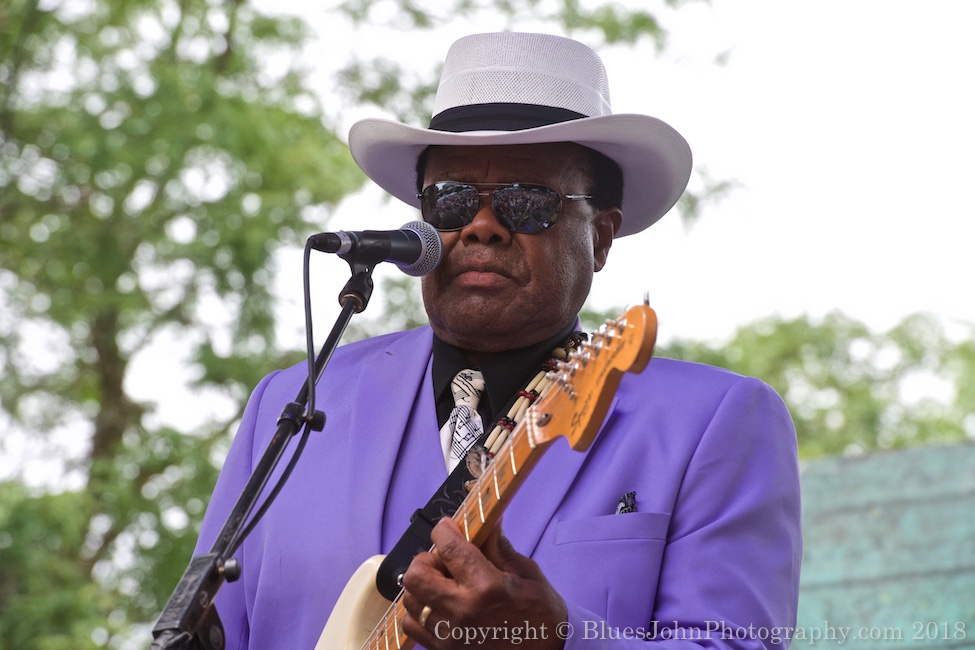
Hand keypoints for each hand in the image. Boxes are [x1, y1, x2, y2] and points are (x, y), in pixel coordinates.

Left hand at [401, 518, 567, 648]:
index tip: (447, 527)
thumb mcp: (528, 575)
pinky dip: (419, 611)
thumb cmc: (542, 616)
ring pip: (410, 600)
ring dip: (422, 585)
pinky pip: (412, 626)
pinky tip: (438, 606)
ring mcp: (450, 634)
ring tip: (442, 584)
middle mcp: (463, 610)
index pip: (448, 548)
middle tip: (442, 559)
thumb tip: (487, 520)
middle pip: (416, 574)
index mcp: (487, 586)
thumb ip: (499, 547)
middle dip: (425, 559)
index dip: (443, 530)